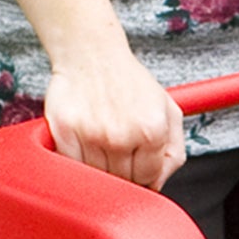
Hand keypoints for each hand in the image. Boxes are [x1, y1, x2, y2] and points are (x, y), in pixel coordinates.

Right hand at [44, 39, 184, 189]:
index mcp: (152, 131)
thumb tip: (157, 184)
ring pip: (97, 176)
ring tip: (101, 140)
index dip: (142, 174)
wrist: (92, 54)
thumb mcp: (168, 111)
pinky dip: (77, 160)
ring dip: (99, 166)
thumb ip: (173, 152)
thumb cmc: (130, 83)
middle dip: (122, 170)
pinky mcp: (65, 131)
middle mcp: (122, 135)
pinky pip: (72, 165)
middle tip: (118, 148)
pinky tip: (84, 142)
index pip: (148, 178)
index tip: (135, 163)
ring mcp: (92, 134)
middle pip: (122, 180)